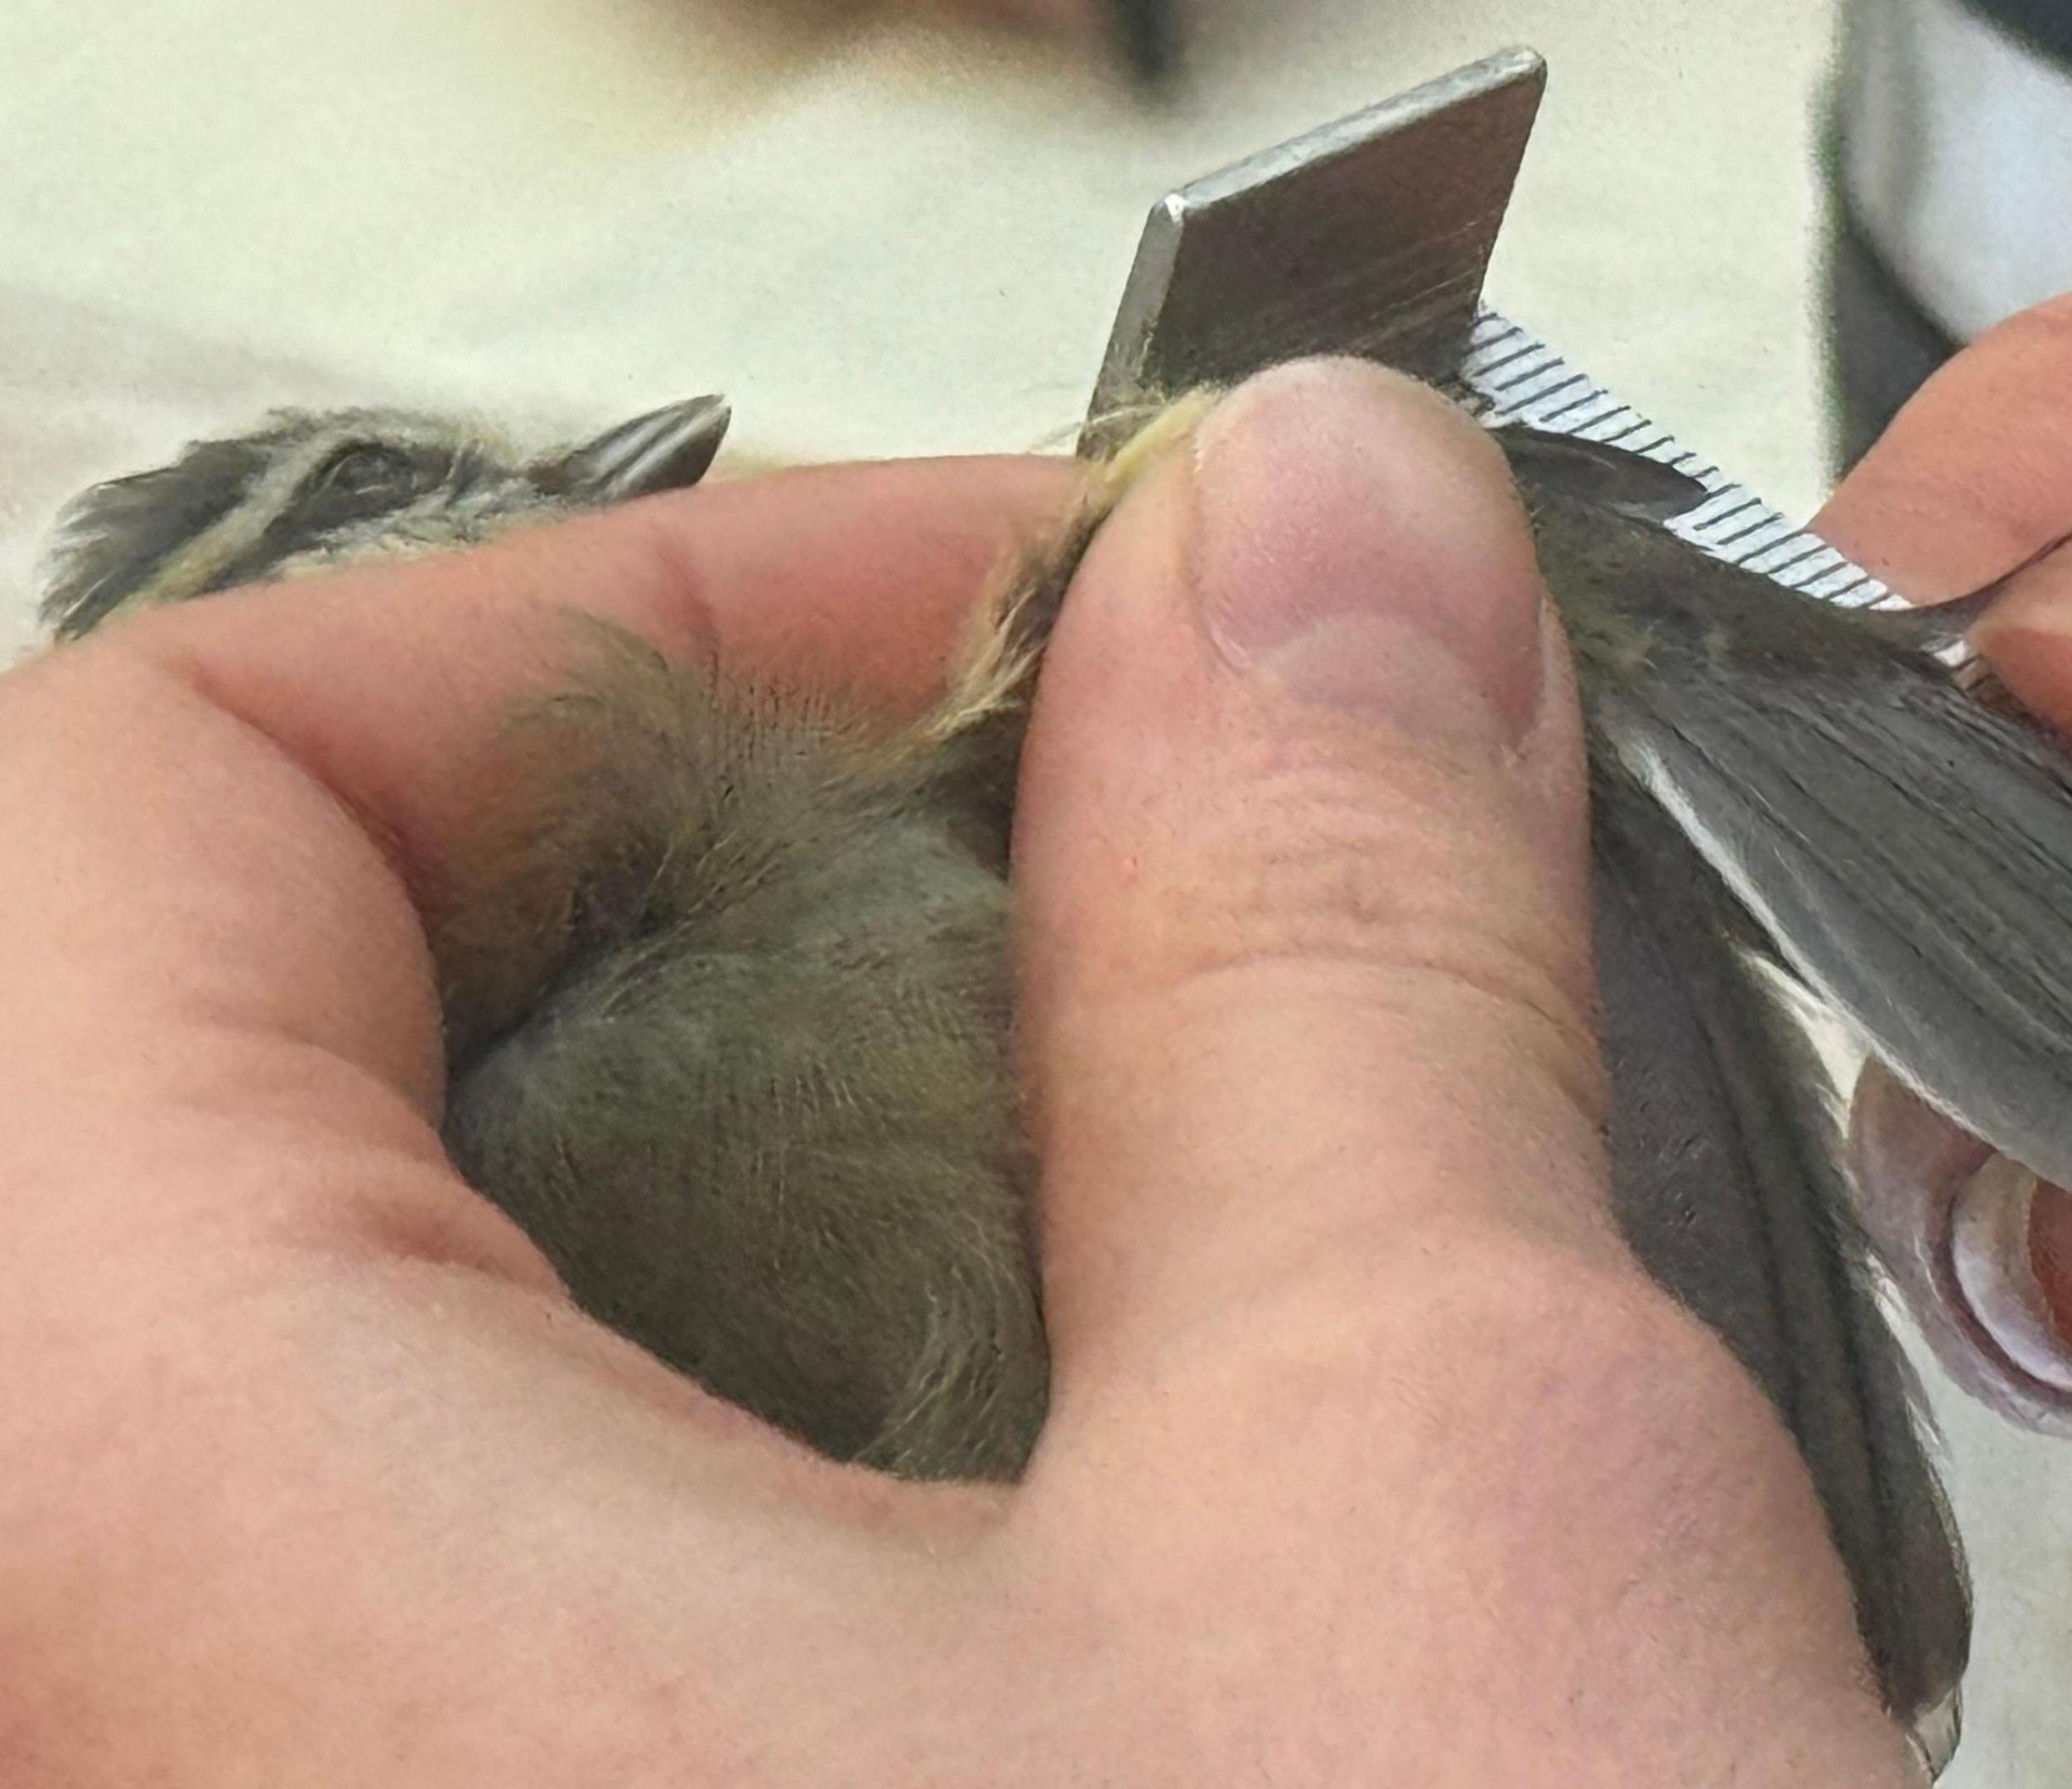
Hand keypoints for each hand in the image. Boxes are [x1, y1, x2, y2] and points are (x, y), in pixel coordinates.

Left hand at [0, 361, 1911, 1784]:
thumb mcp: (1431, 1513)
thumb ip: (1327, 963)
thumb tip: (1307, 556)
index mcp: (187, 1545)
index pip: (129, 809)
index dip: (619, 633)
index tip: (1018, 639)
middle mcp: (133, 1719)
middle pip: (243, 1071)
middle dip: (772, 910)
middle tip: (1150, 900)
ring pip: (396, 1359)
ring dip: (809, 1189)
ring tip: (1192, 1215)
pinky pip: (507, 1605)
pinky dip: (788, 1453)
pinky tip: (1107, 1499)